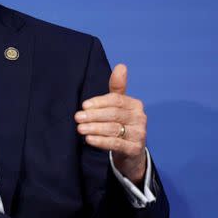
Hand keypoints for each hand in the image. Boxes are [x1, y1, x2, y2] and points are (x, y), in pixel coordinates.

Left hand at [75, 64, 146, 183]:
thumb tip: (121, 66)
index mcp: (135, 104)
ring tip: (80, 128)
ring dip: (95, 128)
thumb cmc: (120, 123)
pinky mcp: (135, 149)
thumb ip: (117, 87)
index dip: (99, 102)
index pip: (116, 100)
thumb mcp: (118, 105)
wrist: (130, 152)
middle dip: (93, 116)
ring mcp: (139, 134)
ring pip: (114, 129)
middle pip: (114, 114)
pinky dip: (101, 141)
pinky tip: (89, 139)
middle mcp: (140, 118)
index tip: (84, 105)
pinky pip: (116, 144)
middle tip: (77, 118)